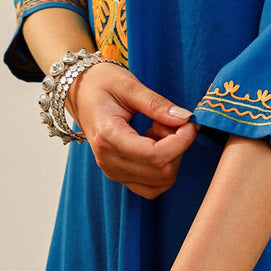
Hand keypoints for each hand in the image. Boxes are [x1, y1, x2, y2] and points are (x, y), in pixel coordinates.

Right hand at [66, 62, 195, 198]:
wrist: (79, 92)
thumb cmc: (101, 83)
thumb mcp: (129, 85)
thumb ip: (157, 104)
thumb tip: (185, 118)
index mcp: (108, 137)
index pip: (155, 156)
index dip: (182, 142)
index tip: (190, 122)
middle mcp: (108, 160)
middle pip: (162, 172)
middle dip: (178, 147)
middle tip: (170, 121)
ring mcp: (113, 171)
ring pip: (160, 182)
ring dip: (171, 158)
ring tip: (160, 130)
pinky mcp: (119, 174)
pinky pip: (151, 187)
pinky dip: (163, 169)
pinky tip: (156, 144)